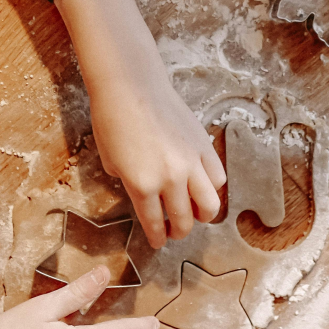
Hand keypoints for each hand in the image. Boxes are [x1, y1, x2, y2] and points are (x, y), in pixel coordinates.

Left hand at [54, 0, 225, 248]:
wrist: (131, 86)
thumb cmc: (112, 120)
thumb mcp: (110, 160)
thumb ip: (128, 183)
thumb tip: (142, 194)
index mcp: (142, 184)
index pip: (154, 223)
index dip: (156, 237)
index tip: (157, 242)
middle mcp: (170, 178)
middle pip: (183, 219)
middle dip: (179, 231)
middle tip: (174, 231)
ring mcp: (191, 162)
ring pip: (209, 205)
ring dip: (203, 216)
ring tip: (195, 214)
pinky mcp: (203, 146)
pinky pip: (217, 177)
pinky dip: (213, 188)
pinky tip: (203, 187)